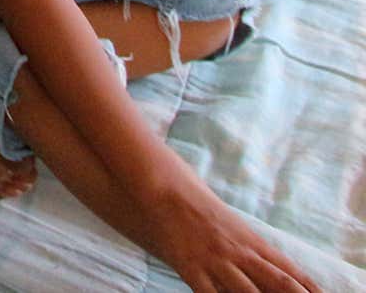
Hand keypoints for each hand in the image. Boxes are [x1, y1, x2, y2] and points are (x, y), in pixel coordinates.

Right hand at [146, 181, 318, 292]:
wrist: (162, 188)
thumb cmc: (193, 203)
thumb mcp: (228, 223)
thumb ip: (245, 246)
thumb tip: (261, 265)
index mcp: (250, 240)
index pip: (288, 269)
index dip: (308, 287)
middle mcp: (239, 252)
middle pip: (278, 283)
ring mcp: (215, 261)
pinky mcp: (191, 267)